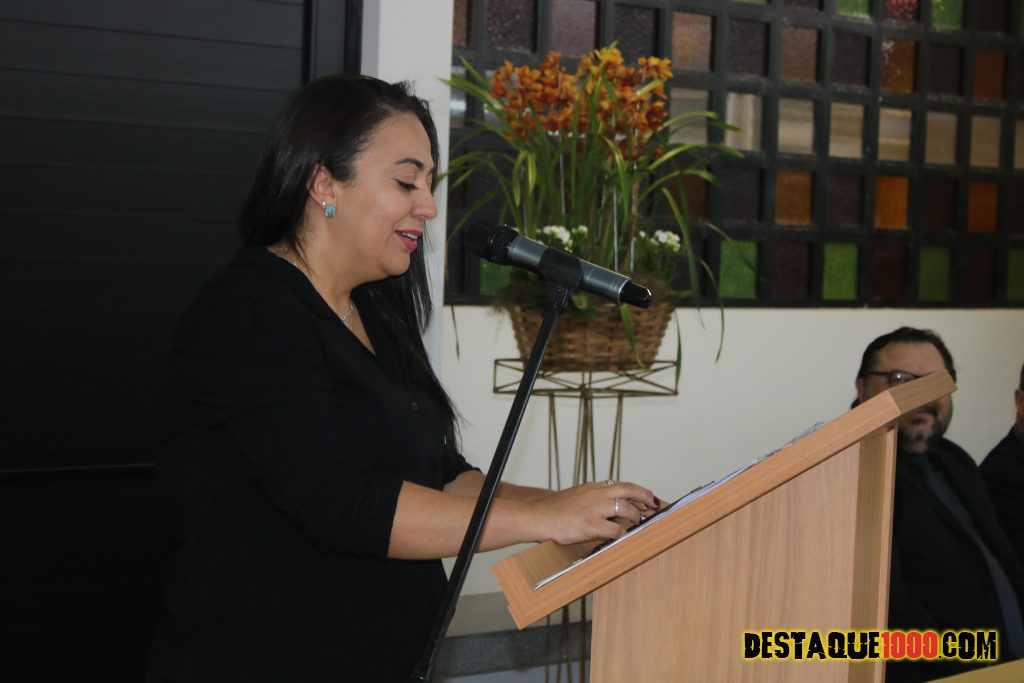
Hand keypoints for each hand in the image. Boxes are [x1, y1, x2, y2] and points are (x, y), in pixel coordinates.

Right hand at [527, 480, 660, 545]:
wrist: (538, 516)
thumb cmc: (558, 510)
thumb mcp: (580, 496)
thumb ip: (598, 498)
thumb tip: (619, 507)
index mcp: (595, 487)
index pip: (624, 486)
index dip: (642, 493)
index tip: (654, 500)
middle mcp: (597, 494)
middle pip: (629, 491)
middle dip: (647, 499)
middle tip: (658, 509)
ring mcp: (593, 509)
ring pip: (624, 508)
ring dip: (635, 517)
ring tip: (637, 525)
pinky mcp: (589, 524)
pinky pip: (614, 529)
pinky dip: (622, 534)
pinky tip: (624, 538)